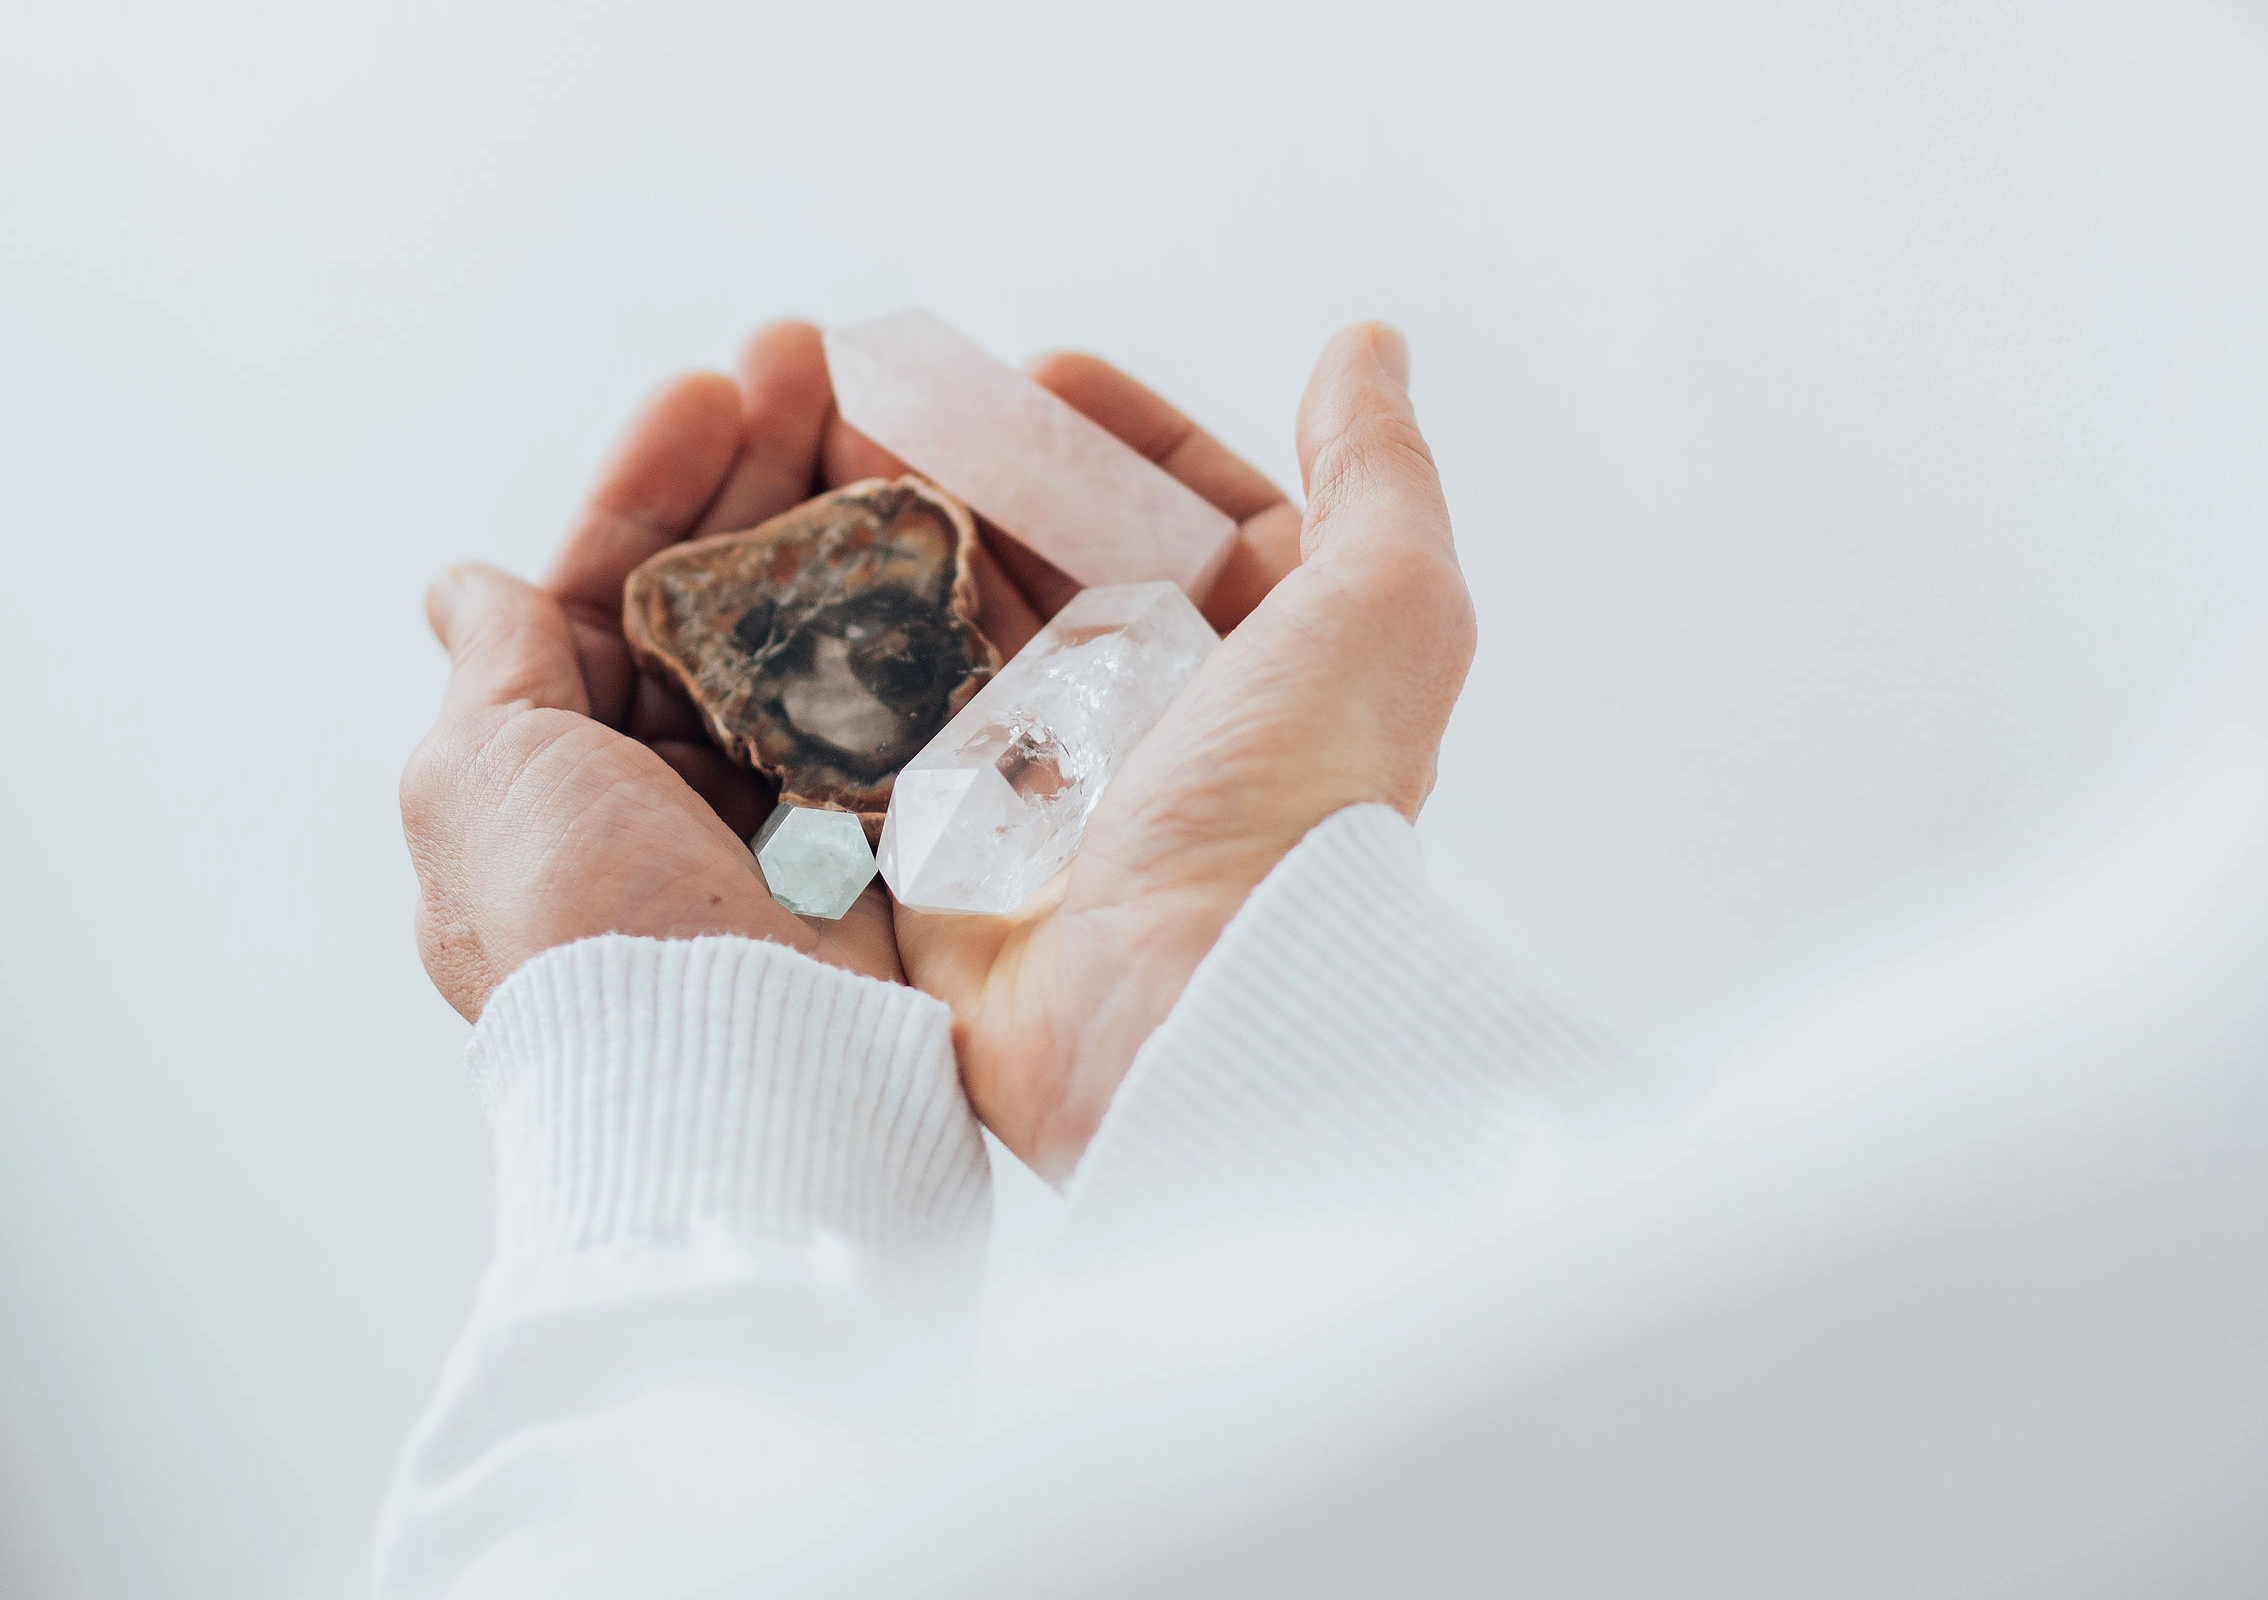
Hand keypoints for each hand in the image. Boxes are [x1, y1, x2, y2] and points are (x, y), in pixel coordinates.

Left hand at [401, 326, 912, 1017]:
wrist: (730, 1077)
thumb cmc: (578, 926)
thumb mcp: (480, 779)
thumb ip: (493, 669)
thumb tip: (461, 582)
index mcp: (562, 768)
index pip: (607, 589)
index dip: (652, 484)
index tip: (708, 391)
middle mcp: (675, 785)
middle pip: (726, 594)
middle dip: (765, 474)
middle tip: (815, 365)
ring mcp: (791, 810)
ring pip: (821, 632)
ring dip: (850, 522)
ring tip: (895, 412)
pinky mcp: (891, 841)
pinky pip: (909, 703)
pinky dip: (929, 617)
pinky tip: (952, 533)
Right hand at [890, 324, 1475, 1178]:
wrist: (1186, 1010)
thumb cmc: (1297, 811)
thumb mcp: (1385, 613)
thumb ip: (1377, 473)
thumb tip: (1371, 344)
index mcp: (1265, 668)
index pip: (1190, 513)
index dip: (1118, 432)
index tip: (1042, 367)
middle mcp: (1158, 727)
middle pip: (1055, 559)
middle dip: (978, 463)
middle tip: (897, 389)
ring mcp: (1045, 788)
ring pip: (959, 628)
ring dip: (896, 535)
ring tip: (825, 450)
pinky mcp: (946, 851)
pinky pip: (881, 728)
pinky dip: (837, 649)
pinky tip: (795, 572)